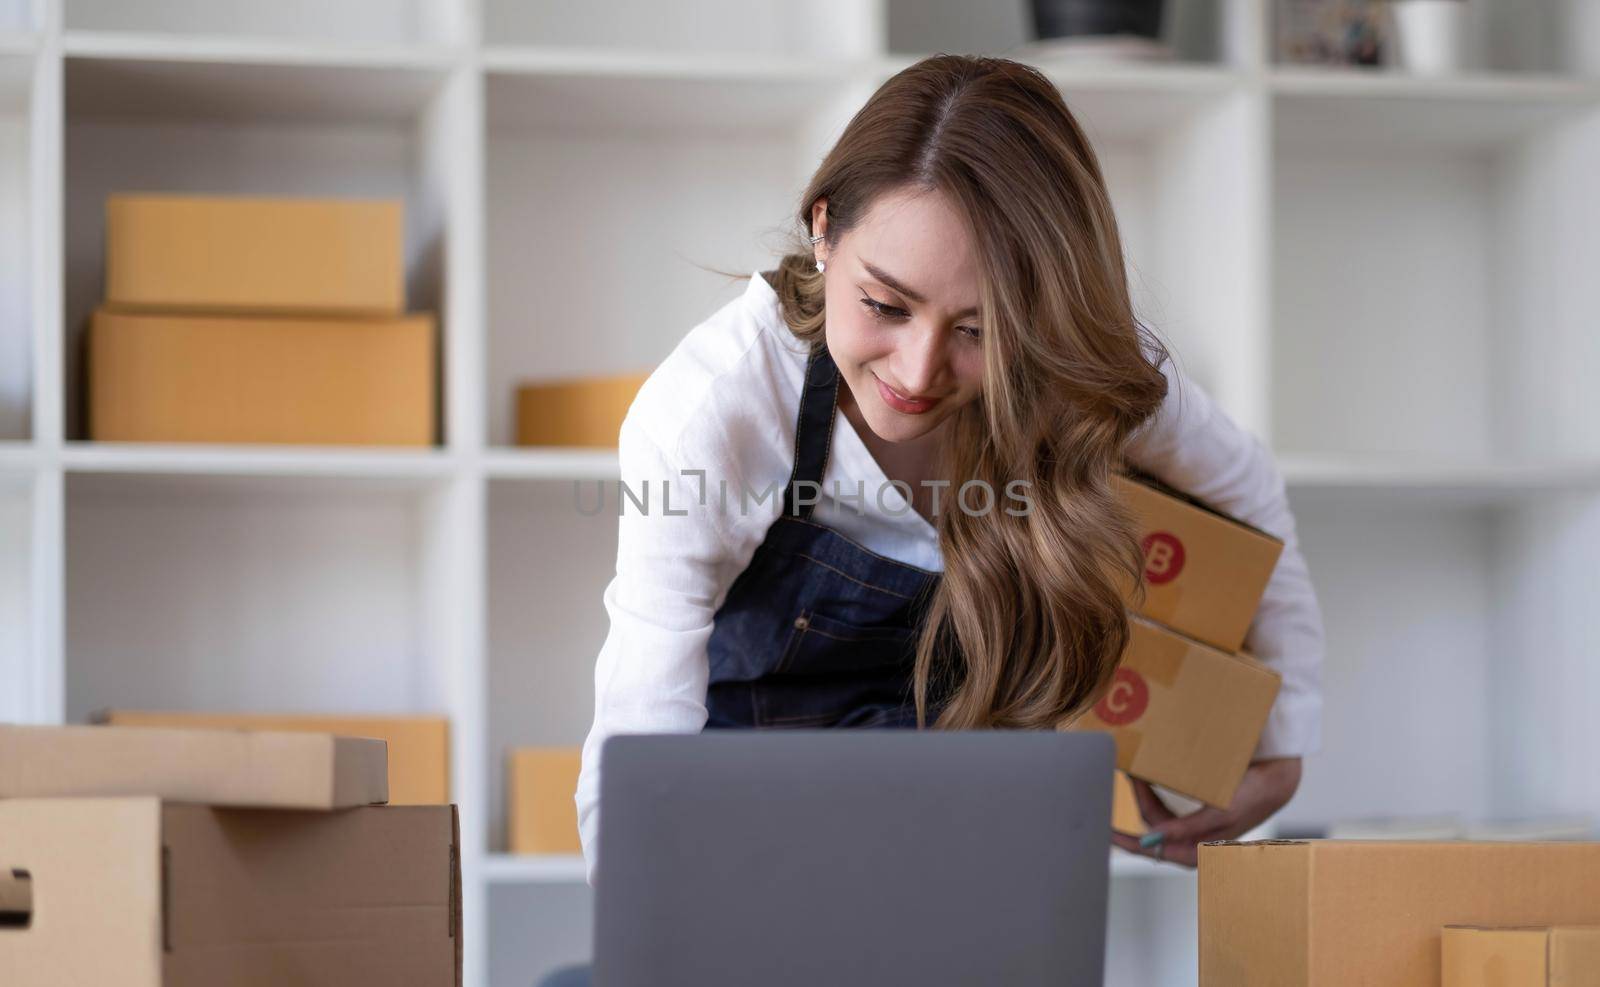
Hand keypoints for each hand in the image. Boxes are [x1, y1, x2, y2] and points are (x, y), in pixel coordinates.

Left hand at [1109, 757, 1301, 867]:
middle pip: (1150, 826)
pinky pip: (1166, 806)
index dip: (1125, 840)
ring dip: (1144, 794)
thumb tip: (1153, 839)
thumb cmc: (1250, 799)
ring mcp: (1192, 829)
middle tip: (1130, 772)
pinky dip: (1155, 792)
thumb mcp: (1219, 814)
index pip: (1150, 848)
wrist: (1274, 783)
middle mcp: (1190, 842)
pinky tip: (1149, 778)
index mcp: (1195, 850)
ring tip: (1136, 771)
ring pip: (1156, 815)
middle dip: (1137, 801)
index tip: (1104, 828)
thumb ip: (1187, 828)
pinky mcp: (1195, 815)